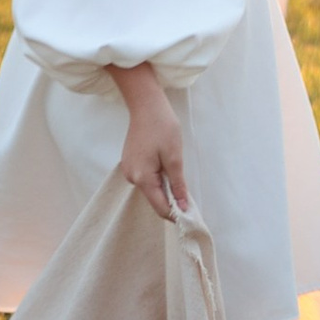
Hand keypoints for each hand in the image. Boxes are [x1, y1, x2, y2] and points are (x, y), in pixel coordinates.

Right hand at [110, 61, 188, 218]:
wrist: (146, 105)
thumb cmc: (163, 127)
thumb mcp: (174, 157)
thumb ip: (178, 185)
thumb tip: (183, 207)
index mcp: (142, 178)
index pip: (160, 207)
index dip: (176, 213)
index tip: (191, 214)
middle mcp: (131, 177)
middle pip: (154, 199)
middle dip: (171, 200)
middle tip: (188, 194)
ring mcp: (128, 170)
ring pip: (150, 188)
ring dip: (164, 188)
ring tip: (176, 176)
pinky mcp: (129, 163)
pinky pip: (145, 178)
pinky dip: (157, 178)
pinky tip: (165, 167)